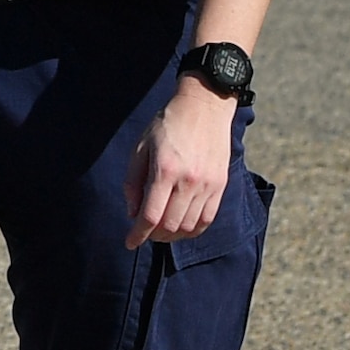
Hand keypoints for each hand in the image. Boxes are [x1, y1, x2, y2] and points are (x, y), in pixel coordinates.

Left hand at [127, 78, 239, 247]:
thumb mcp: (141, 147)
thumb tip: (133, 213)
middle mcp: (188, 180)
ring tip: (161, 231)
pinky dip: (192, 230)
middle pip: (169, 225)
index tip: (129, 243)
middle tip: (144, 232)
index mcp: (165, 170)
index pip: (151, 216)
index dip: (138, 234)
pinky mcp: (220, 185)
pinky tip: (181, 227)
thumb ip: (133, 181)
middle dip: (153, 235)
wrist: (205, 106)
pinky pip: (207, 219)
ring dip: (172, 235)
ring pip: (188, 226)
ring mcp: (207, 184)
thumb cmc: (167, 125)